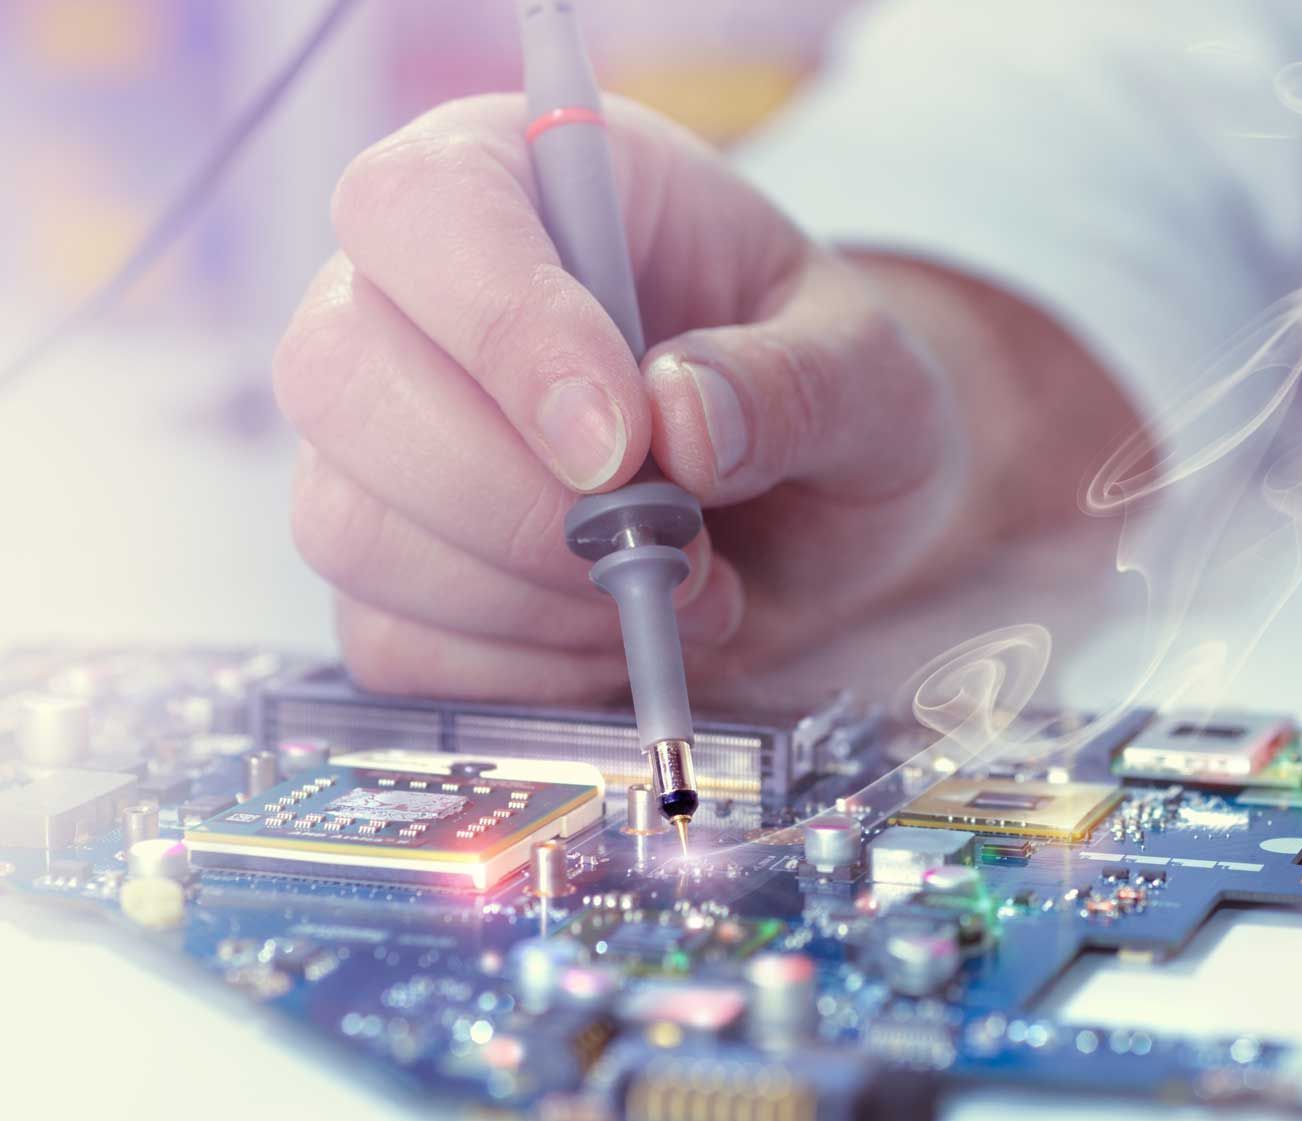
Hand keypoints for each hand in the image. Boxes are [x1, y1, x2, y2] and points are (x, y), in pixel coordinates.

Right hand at [274, 95, 1126, 700]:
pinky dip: (521, 668)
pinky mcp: (388, 574)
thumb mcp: (871, 370)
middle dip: (508, 494)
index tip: (619, 443)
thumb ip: (798, 379)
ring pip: (348, 524)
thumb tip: (682, 418)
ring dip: (530, 595)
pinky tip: (615, 635)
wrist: (820, 514)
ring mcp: (378, 443)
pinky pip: (389, 642)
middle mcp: (413, 297)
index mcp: (526, 177)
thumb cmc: (826, 397)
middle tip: (669, 538)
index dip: (502, 327)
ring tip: (679, 585)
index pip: (423, 208)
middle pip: (337, 372)